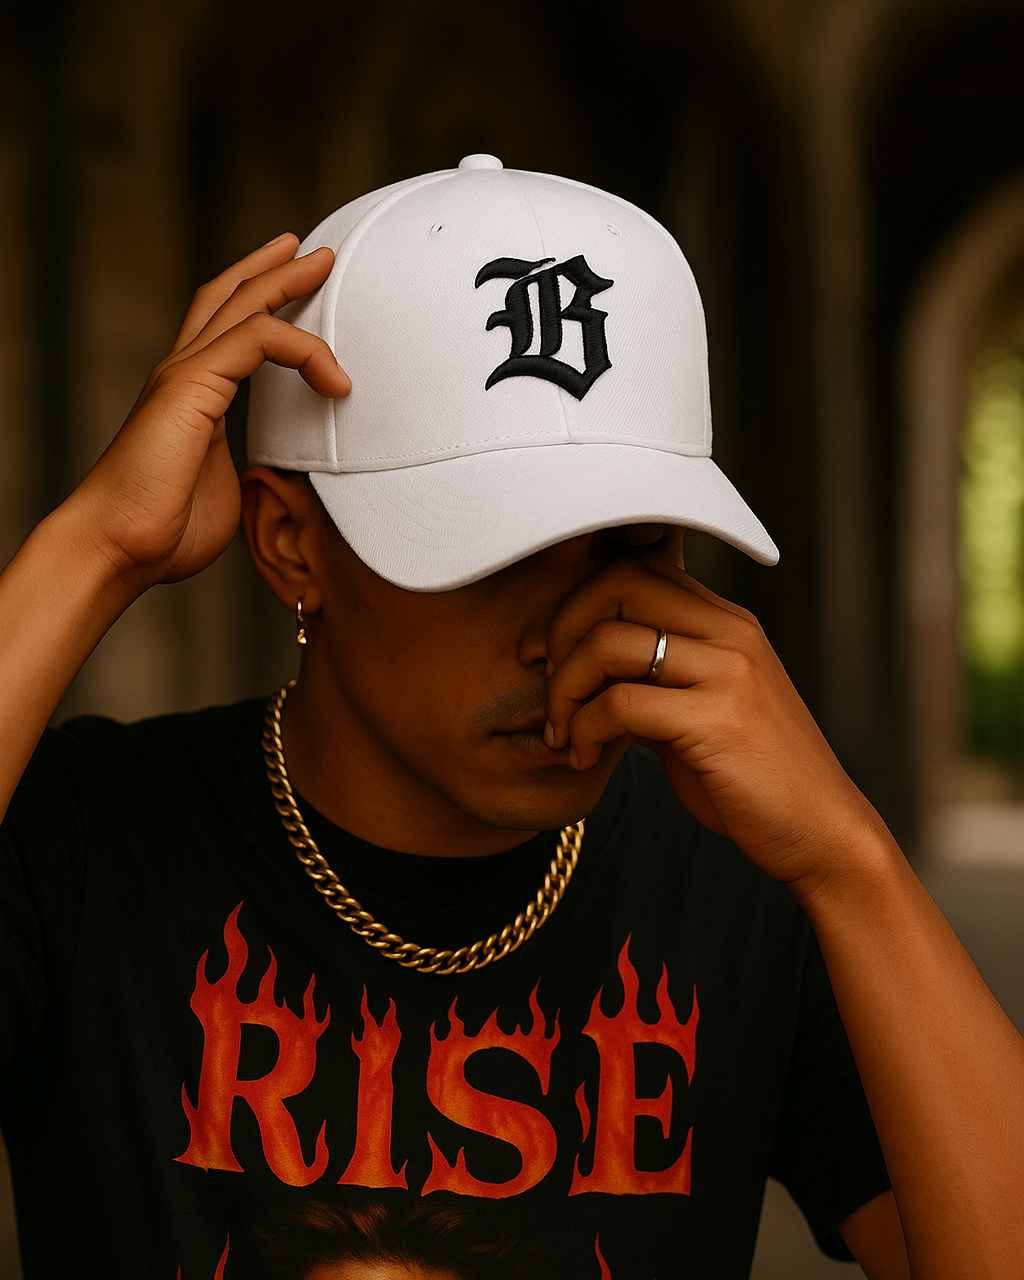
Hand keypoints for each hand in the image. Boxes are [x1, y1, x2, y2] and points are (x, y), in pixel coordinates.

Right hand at [71, 234, 348, 586]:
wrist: (120, 547)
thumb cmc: (165, 532)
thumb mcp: (228, 490)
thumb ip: (252, 468)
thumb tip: (280, 474)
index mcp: (191, 396)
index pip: (226, 328)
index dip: (262, 301)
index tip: (301, 288)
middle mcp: (183, 375)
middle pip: (232, 299)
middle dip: (275, 270)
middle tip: (314, 251)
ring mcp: (183, 376)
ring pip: (244, 306)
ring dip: (287, 282)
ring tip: (323, 264)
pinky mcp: (191, 386)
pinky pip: (258, 340)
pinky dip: (302, 349)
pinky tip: (333, 376)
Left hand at [543, 550, 885, 891]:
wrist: (821, 834)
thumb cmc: (752, 779)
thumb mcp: (698, 712)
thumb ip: (650, 680)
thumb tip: (581, 667)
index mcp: (726, 622)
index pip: (636, 565)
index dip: (577, 599)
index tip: (550, 650)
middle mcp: (730, 633)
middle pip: (616, 581)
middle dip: (561, 628)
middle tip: (546, 679)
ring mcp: (728, 672)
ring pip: (608, 641)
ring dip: (563, 689)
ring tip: (562, 732)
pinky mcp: (719, 720)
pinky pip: (619, 703)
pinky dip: (583, 730)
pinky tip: (583, 758)